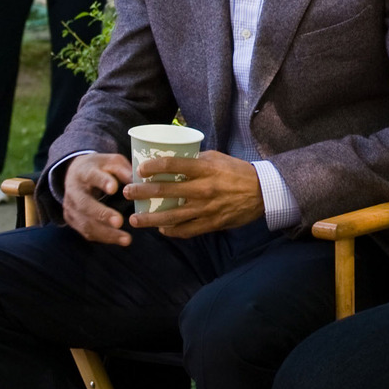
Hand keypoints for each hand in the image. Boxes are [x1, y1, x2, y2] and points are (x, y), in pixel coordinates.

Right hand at [63, 152, 135, 244]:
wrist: (75, 174)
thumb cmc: (99, 168)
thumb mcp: (111, 162)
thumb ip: (123, 170)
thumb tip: (138, 182)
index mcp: (83, 172)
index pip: (92, 176)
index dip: (102, 182)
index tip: (114, 188)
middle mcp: (74, 191)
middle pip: (85, 204)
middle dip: (102, 214)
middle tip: (119, 221)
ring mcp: (71, 208)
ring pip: (86, 223)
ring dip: (107, 233)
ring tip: (127, 239)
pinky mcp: (73, 221)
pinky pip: (87, 232)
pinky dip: (104, 238)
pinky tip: (120, 240)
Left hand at [124, 152, 264, 238]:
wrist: (262, 192)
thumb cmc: (237, 171)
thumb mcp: (217, 158)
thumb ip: (195, 160)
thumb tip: (172, 160)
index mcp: (205, 168)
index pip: (173, 165)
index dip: (153, 167)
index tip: (140, 170)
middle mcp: (203, 188)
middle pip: (166, 191)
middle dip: (142, 193)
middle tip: (127, 193)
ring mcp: (207, 208)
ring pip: (172, 216)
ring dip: (150, 219)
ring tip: (135, 220)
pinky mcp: (211, 223)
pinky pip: (187, 230)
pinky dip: (171, 231)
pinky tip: (161, 229)